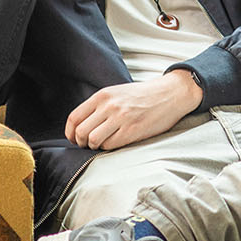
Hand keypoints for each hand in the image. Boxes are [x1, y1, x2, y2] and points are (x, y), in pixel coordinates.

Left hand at [65, 70, 202, 149]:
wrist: (170, 94)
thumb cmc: (143, 96)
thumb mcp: (117, 93)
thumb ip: (99, 106)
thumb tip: (81, 125)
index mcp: (103, 95)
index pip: (74, 118)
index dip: (70, 132)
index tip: (74, 138)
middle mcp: (109, 106)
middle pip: (81, 132)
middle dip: (82, 142)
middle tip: (89, 143)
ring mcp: (121, 118)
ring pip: (93, 140)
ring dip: (95, 146)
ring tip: (103, 143)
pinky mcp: (132, 131)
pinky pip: (110, 145)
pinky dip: (109, 147)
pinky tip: (116, 142)